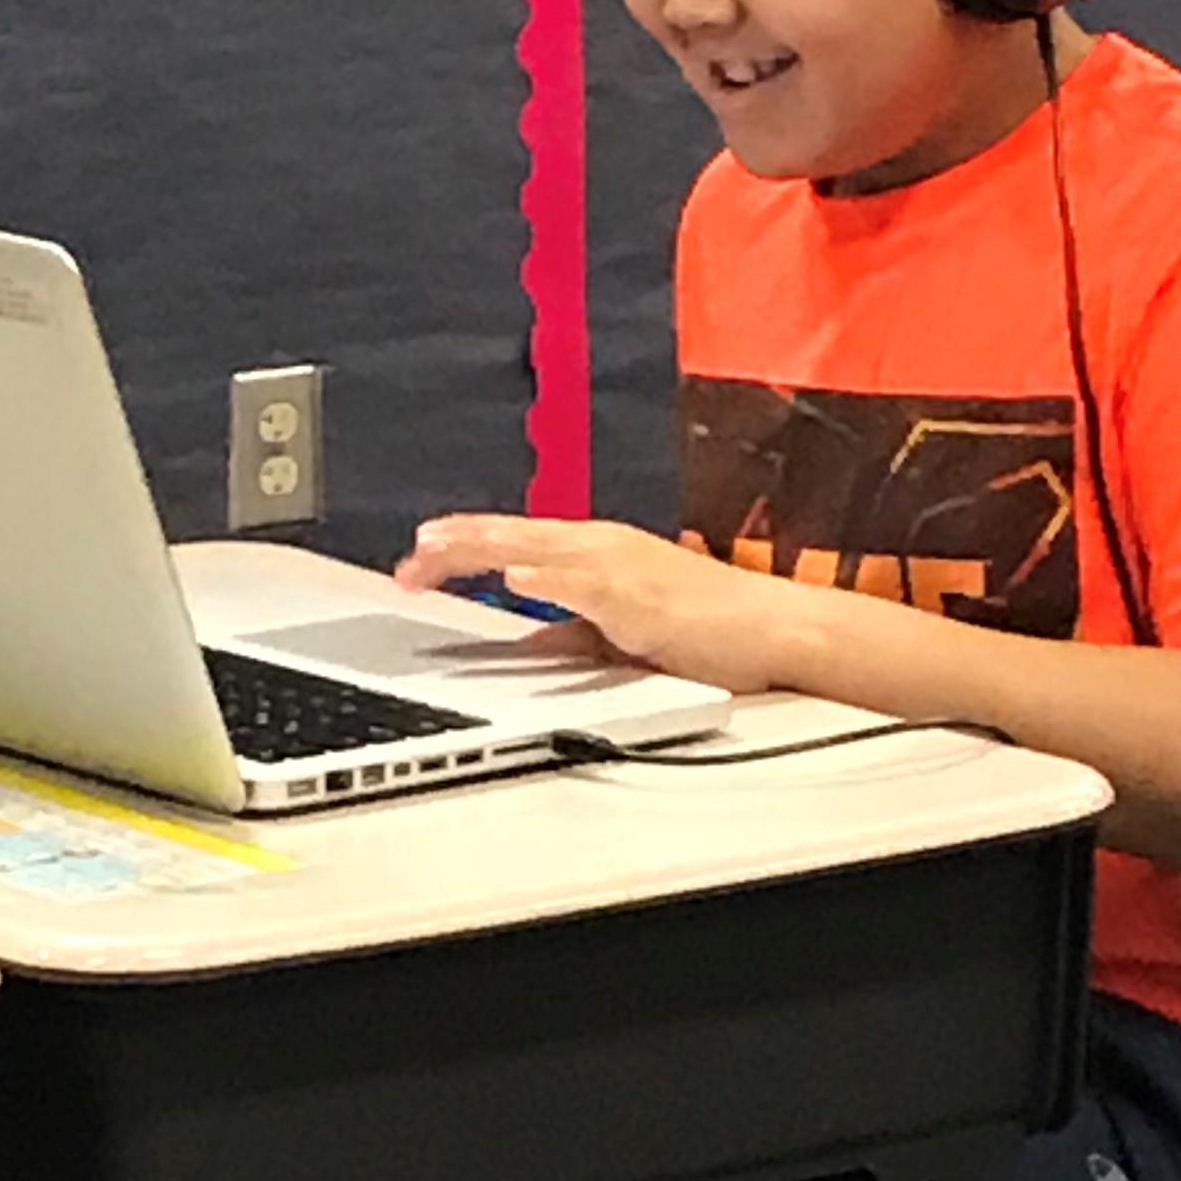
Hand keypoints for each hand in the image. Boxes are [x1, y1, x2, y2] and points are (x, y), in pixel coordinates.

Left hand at [396, 515, 801, 695]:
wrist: (773, 632)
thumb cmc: (707, 630)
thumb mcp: (619, 631)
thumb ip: (571, 633)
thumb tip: (523, 643)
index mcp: (594, 553)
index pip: (513, 544)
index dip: (460, 550)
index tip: (415, 567)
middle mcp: (603, 548)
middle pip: (514, 537)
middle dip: (455, 544)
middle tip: (407, 556)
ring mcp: (622, 567)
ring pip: (540, 547)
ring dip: (485, 546)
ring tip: (438, 546)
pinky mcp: (643, 595)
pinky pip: (588, 584)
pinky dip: (550, 579)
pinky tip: (516, 577)